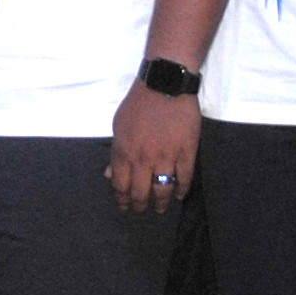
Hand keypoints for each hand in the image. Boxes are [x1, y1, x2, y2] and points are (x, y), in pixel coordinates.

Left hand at [108, 84, 198, 211]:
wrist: (165, 84)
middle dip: (139, 206)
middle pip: (140, 193)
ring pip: (162, 190)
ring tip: (160, 208)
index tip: (124, 205)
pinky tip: (179, 195)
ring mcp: (166, 157)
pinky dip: (181, 190)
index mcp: (124, 151)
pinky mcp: (186, 152)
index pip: (120, 185)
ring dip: (161, 203)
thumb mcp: (118, 125)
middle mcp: (143, 159)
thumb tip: (109, 174)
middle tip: (141, 210)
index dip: (122, 199)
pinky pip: (184, 178)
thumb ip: (115, 152)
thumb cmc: (139, 102)